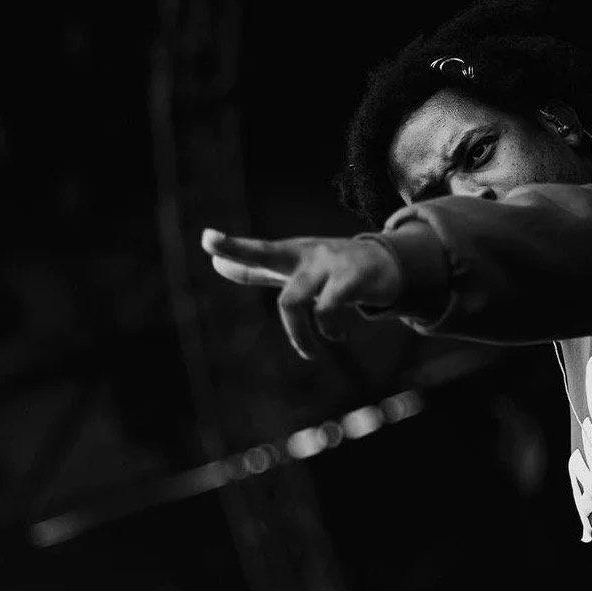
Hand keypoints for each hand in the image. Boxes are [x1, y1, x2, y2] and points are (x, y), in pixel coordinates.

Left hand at [201, 227, 402, 359]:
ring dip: (297, 335)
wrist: (386, 264)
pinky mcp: (351, 279)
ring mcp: (327, 265)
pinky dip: (328, 329)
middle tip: (209, 240)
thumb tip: (214, 265)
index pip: (258, 251)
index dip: (231, 246)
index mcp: (289, 254)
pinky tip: (336, 334)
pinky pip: (327, 309)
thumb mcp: (292, 268)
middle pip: (267, 254)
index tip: (206, 238)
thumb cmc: (329, 268)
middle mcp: (305, 255)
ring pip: (292, 300)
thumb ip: (255, 268)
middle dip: (238, 248)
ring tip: (309, 353)